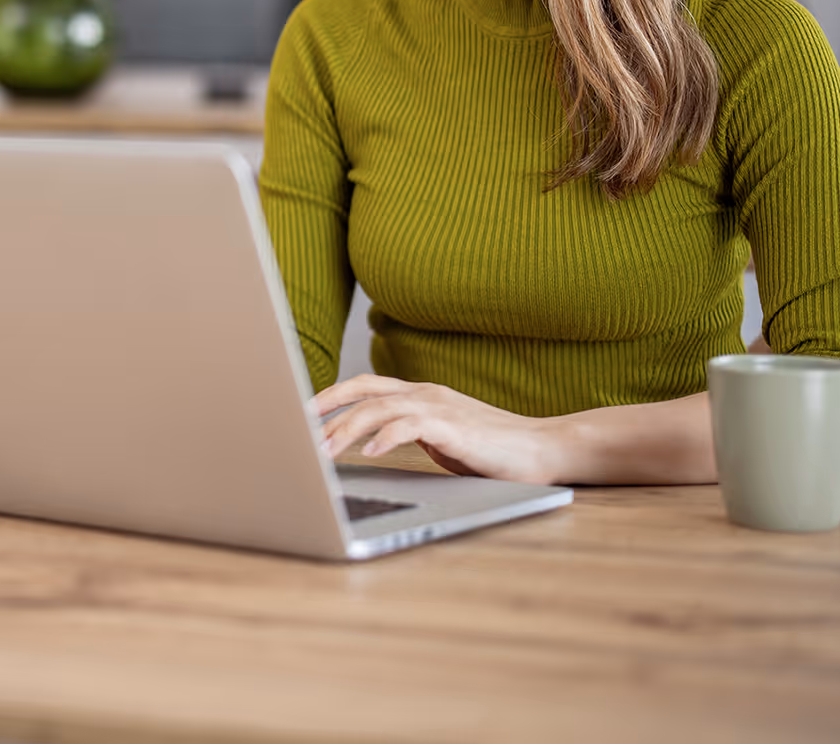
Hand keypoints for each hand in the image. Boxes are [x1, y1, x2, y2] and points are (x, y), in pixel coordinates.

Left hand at [310, 375, 563, 484]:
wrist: (539, 450)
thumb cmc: (489, 450)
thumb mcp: (438, 440)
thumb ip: (408, 435)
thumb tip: (369, 447)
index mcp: (419, 394)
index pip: (365, 386)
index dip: (331, 396)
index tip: (303, 413)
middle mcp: (424, 393)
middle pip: (364, 390)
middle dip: (328, 408)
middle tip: (300, 429)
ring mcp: (439, 406)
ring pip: (379, 408)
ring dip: (347, 429)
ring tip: (325, 450)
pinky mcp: (453, 426)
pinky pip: (410, 425)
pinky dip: (386, 436)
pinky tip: (370, 452)